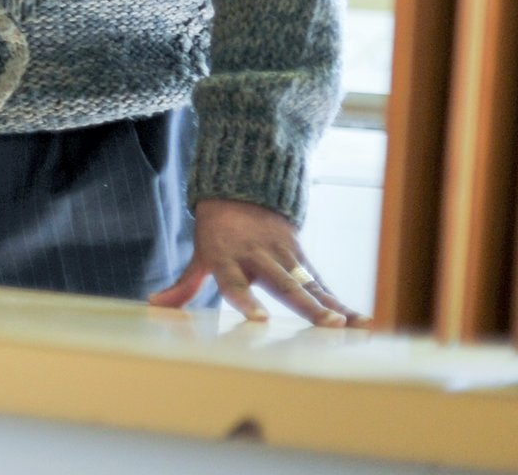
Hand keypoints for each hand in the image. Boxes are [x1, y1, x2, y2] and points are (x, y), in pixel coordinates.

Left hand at [148, 197, 363, 325]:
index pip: (234, 282)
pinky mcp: (303, 258)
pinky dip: (342, 301)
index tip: (259, 320)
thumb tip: (156, 304)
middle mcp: (260, 256)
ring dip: (331, 305)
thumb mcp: (201, 254)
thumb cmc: (218, 231)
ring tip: (349, 326)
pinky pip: (323, 284)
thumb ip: (185, 284)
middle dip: (305, 304)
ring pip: (309, 283)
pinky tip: (362, 321)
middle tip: (327, 325)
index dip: (246, 300)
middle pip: (283, 283)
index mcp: (229, 256)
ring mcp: (285, 255)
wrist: (244, 190)